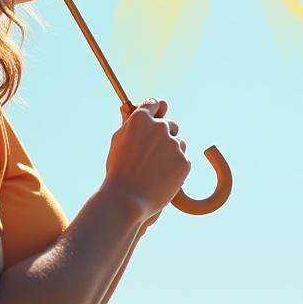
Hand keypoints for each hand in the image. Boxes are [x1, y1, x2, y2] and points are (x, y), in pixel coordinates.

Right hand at [120, 97, 180, 232]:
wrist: (127, 199)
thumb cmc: (118, 171)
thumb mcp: (118, 142)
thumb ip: (128, 123)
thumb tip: (130, 109)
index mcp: (141, 119)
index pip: (155, 103)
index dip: (155, 111)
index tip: (157, 116)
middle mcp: (159, 127)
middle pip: (170, 124)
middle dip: (165, 135)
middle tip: (154, 152)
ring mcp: (173, 144)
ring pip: (178, 143)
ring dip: (171, 152)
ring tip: (155, 170)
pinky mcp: (184, 161)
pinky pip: (183, 159)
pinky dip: (176, 167)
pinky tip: (162, 177)